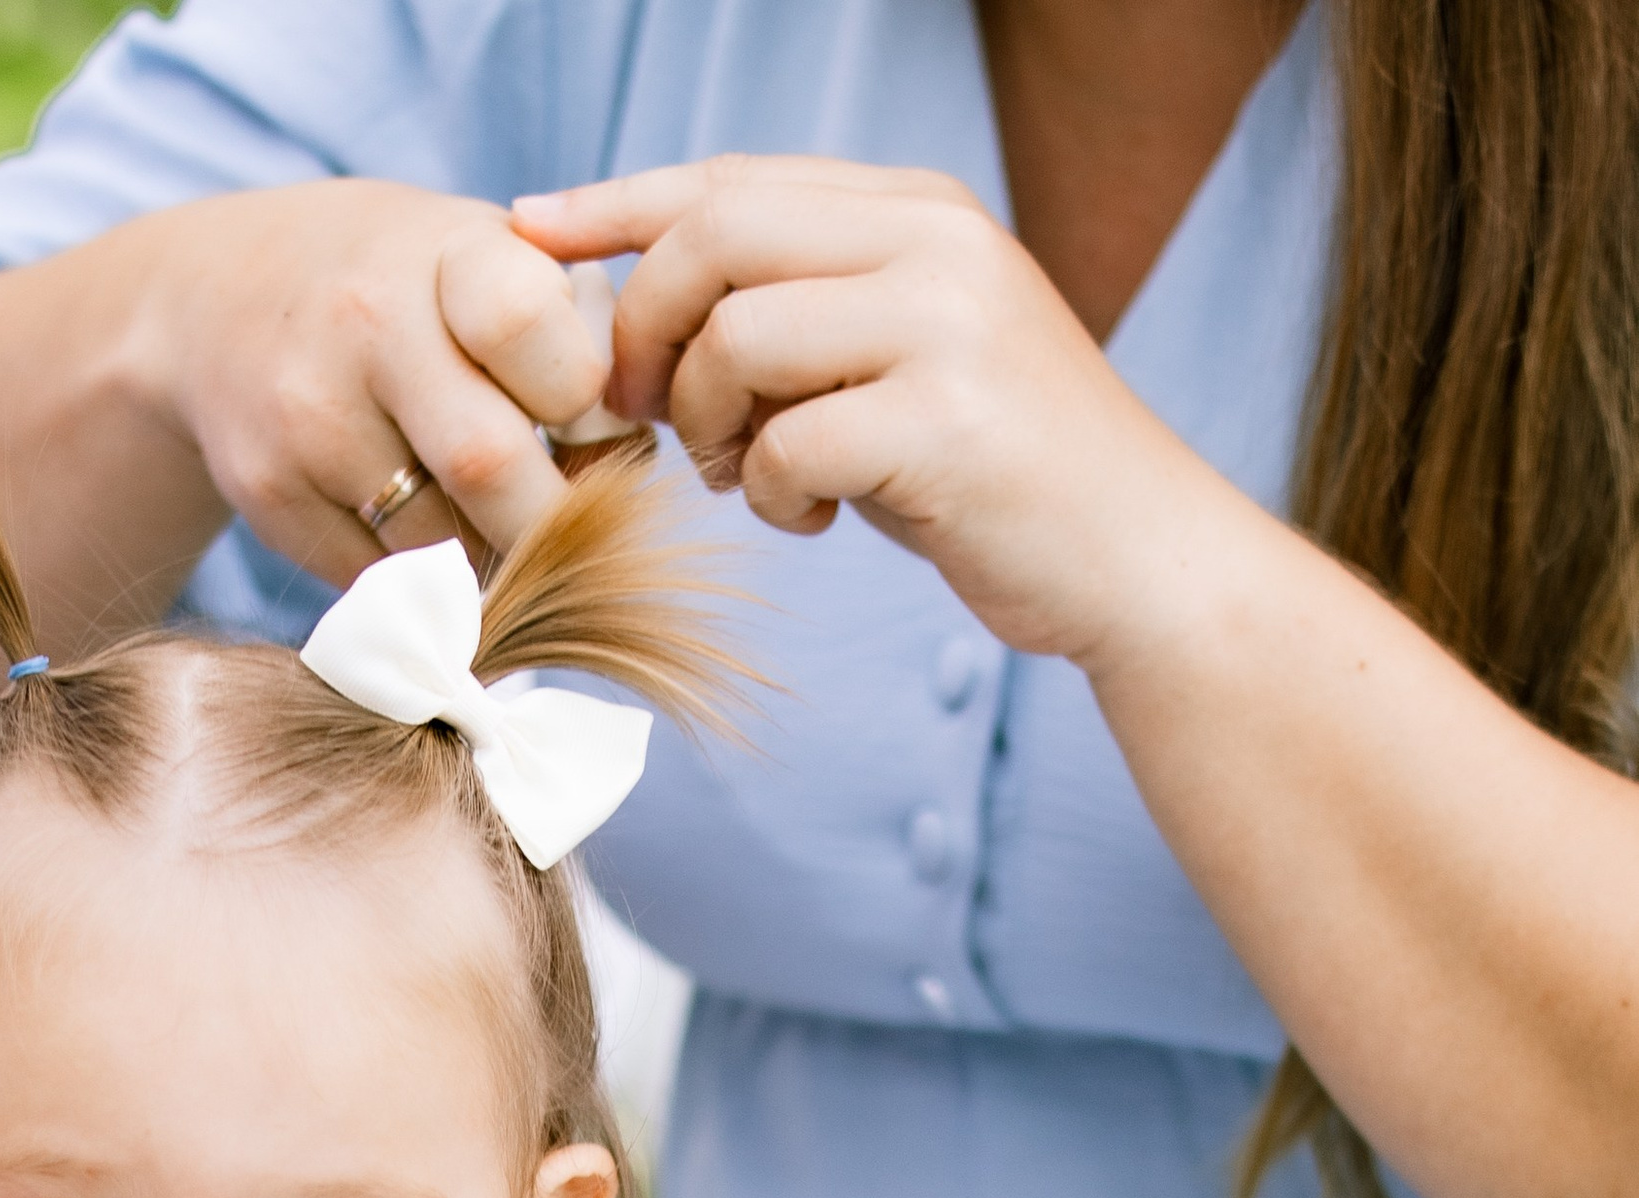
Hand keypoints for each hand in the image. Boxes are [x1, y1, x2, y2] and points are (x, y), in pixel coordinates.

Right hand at [133, 177, 611, 578]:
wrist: (212, 301)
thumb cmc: (391, 282)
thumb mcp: (470, 253)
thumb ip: (561, 327)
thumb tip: (633, 451)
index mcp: (442, 253)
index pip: (533, 331)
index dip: (579, 397)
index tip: (582, 422)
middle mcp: (365, 327)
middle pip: (491, 468)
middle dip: (547, 519)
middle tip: (568, 527)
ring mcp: (309, 417)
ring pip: (440, 543)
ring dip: (486, 556)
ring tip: (488, 521)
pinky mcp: (271, 494)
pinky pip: (380, 576)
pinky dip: (419, 578)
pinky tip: (417, 529)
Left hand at [512, 157, 1223, 669]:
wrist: (1135, 558)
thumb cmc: (995, 477)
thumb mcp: (899, 364)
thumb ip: (804, 313)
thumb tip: (652, 299)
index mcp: (919, 209)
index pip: (732, 176)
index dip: (613, 201)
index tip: (526, 230)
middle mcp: (935, 240)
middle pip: (716, 235)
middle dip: (645, 328)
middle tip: (642, 415)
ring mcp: (946, 324)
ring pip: (739, 337)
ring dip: (703, 425)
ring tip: (741, 478)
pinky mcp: (947, 421)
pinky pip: (785, 443)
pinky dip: (767, 494)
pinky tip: (812, 518)